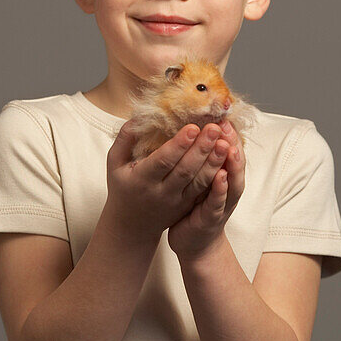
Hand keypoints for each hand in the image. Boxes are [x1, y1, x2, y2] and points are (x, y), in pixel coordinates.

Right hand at [104, 120, 233, 244]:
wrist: (131, 224)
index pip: (162, 161)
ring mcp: (176, 201)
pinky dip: (216, 176)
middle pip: (184, 171)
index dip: (178, 146)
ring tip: (226, 142)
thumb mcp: (115, 163)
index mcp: (141, 180)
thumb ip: (125, 139)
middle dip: (201, 149)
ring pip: (198, 182)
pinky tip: (226, 160)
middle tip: (215, 129)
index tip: (193, 128)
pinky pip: (204, 190)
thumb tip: (140, 116)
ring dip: (213, 162)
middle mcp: (160, 193)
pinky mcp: (187, 205)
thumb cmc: (122, 186)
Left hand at [167, 120, 245, 261]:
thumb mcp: (199, 181)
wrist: (195, 244)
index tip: (221, 115)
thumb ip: (199, 160)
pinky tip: (221, 177)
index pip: (228, 150)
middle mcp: (227, 187)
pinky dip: (221, 189)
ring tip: (227, 144)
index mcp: (222, 175)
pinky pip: (219, 202)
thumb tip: (189, 132)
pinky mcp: (214, 218)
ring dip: (230, 162)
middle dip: (230, 142)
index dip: (227, 134)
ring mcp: (223, 203)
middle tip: (225, 123)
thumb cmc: (195, 209)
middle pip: (233, 161)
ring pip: (231, 179)